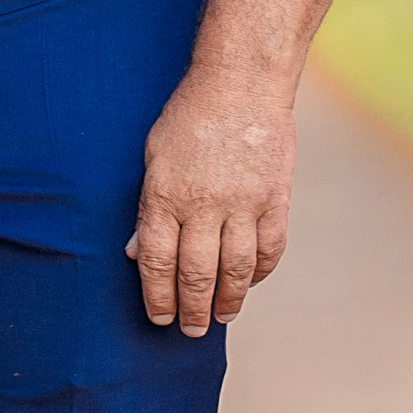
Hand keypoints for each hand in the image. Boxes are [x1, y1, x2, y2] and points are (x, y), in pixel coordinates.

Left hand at [126, 65, 296, 336]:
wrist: (241, 83)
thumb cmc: (189, 117)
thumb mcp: (153, 156)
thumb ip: (147, 208)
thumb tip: (136, 253)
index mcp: (165, 195)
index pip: (157, 262)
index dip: (157, 297)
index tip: (159, 317)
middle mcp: (204, 205)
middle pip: (196, 274)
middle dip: (191, 310)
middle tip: (190, 330)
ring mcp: (243, 204)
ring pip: (236, 270)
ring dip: (228, 300)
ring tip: (221, 317)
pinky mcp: (275, 199)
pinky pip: (269, 249)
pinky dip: (260, 272)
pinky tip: (250, 282)